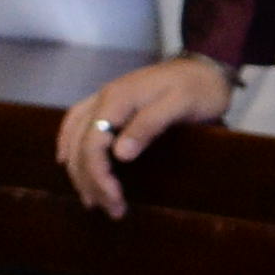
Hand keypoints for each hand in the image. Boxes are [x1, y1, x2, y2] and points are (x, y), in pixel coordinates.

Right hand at [58, 53, 234, 217]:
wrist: (208, 65)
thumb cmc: (199, 88)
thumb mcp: (182, 104)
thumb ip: (150, 125)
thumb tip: (120, 154)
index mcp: (117, 99)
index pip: (93, 145)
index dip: (98, 177)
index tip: (114, 201)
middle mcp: (103, 98)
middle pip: (81, 145)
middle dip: (90, 182)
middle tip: (112, 210)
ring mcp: (103, 98)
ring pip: (74, 137)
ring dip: (79, 170)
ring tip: (92, 199)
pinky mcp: (109, 101)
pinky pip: (76, 122)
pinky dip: (67, 143)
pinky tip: (66, 161)